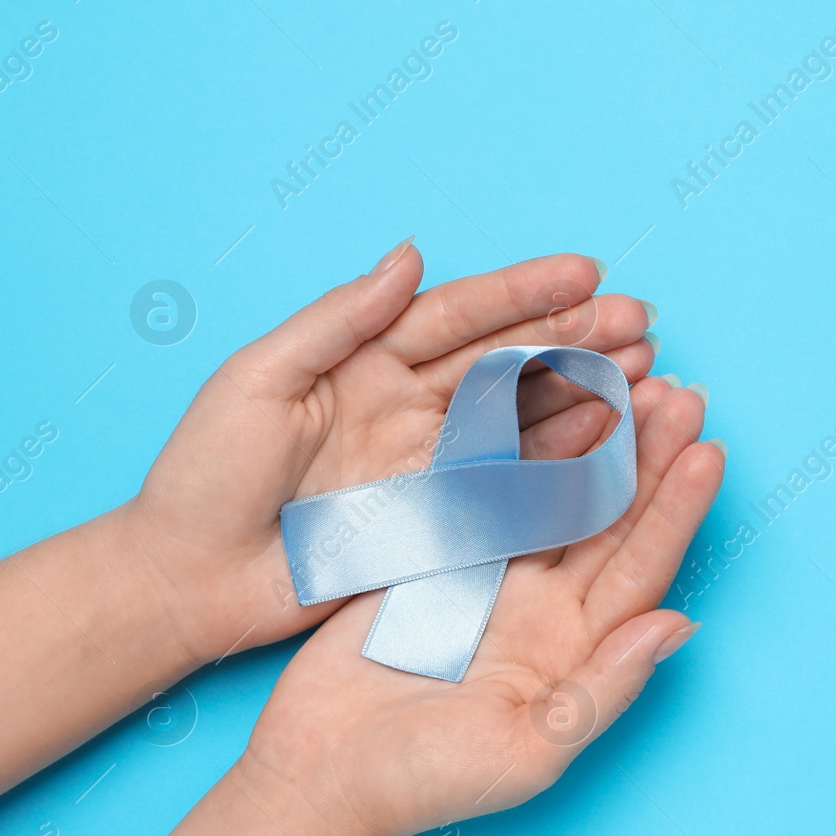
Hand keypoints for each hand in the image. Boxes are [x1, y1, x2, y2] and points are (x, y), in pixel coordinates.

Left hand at [119, 243, 657, 664]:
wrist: (187, 578)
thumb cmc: (204, 473)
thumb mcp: (259, 379)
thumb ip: (338, 320)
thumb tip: (410, 257)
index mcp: (367, 361)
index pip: (460, 318)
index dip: (524, 293)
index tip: (587, 274)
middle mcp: (411, 407)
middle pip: (508, 363)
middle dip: (577, 338)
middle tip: (643, 323)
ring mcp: (431, 466)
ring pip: (525, 421)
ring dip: (586, 395)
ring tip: (647, 374)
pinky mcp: (439, 522)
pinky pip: (513, 488)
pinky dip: (565, 464)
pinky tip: (611, 439)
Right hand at [234, 374, 722, 835]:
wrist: (318, 777)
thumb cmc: (425, 783)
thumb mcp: (528, 752)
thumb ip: (603, 690)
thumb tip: (678, 626)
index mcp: (579, 649)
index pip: (641, 566)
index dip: (677, 510)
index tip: (708, 451)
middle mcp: (549, 606)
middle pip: (610, 517)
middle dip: (646, 454)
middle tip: (680, 390)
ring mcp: (495, 576)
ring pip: (554, 492)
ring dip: (589, 438)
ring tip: (624, 378)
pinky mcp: (439, 555)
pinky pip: (486, 489)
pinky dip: (513, 445)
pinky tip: (537, 398)